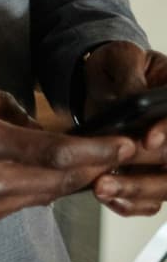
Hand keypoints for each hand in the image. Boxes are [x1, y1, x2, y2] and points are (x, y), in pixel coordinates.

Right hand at [0, 66, 134, 228]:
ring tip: (78, 156)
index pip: (55, 152)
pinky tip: (34, 168)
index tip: (124, 143)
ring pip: (45, 195)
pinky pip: (21, 203)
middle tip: (113, 149)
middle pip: (59, 179)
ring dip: (66, 177)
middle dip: (92, 165)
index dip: (97, 151)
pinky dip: (36, 185)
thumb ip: (1, 101)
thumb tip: (34, 121)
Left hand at [83, 41, 166, 216]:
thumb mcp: (121, 59)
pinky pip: (151, 199)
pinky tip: (110, 199)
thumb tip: (134, 98)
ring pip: (165, 186)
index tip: (147, 141)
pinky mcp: (151, 172)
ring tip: (101, 189)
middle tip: (109, 178)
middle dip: (147, 177)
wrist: (103, 81)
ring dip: (136, 192)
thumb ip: (129, 75)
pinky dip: (132, 203)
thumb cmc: (118, 66)